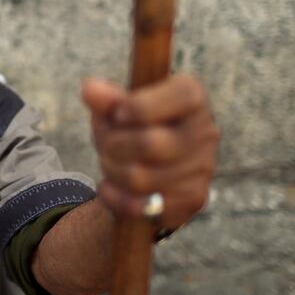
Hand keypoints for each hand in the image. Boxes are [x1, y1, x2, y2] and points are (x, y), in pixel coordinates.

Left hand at [82, 75, 218, 229]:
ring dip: (111, 170)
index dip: (140, 106)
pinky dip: (114, 196)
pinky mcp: (193, 199)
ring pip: (141, 178)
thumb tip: (89, 89)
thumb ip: (106, 99)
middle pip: (151, 144)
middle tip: (104, 143)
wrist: (151, 167)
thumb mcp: (117, 108)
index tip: (118, 114)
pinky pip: (141, 205)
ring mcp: (203, 168)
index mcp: (192, 97)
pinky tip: (109, 187)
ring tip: (108, 162)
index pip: (180, 96)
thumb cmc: (133, 126)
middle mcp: (205, 131)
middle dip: (113, 145)